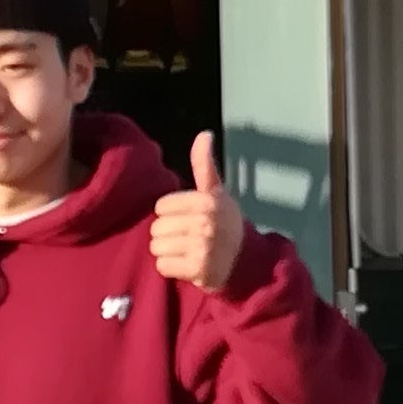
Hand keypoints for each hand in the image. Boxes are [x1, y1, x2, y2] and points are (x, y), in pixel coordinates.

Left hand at [149, 131, 246, 291]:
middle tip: (187, 237)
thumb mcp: (216, 192)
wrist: (246, 260)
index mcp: (206, 200)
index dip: (171, 214)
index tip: (187, 219)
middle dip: (168, 234)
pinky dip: (171, 269)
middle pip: (157, 228)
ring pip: (157, 247)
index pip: (161, 207)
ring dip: (168, 252)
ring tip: (186, 251)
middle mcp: (205, 222)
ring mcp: (202, 247)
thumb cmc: (225, 222)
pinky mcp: (198, 269)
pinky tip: (186, 265)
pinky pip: (163, 266)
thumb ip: (204, 165)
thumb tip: (204, 134)